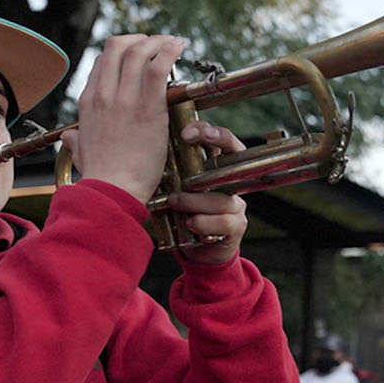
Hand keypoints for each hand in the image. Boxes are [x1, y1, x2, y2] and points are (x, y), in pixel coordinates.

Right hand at [64, 34, 186, 205]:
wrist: (112, 189)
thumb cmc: (102, 176)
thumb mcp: (81, 153)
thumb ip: (76, 140)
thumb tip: (71, 137)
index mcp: (89, 101)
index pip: (103, 61)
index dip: (123, 51)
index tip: (140, 55)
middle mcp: (104, 93)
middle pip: (118, 46)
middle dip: (140, 40)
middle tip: (158, 44)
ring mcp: (125, 98)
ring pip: (139, 51)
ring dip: (160, 42)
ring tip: (175, 43)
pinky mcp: (148, 107)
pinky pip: (158, 66)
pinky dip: (170, 51)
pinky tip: (180, 48)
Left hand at [167, 122, 249, 264]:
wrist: (195, 250)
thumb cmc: (180, 213)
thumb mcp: (174, 187)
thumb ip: (170, 170)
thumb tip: (147, 146)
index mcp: (216, 169)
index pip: (222, 141)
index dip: (208, 132)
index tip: (186, 132)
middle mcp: (231, 182)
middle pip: (233, 155)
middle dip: (214, 139)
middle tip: (187, 138)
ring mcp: (236, 204)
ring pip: (220, 196)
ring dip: (194, 200)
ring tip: (175, 201)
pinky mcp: (236, 226)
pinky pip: (223, 221)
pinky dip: (202, 223)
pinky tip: (190, 224)